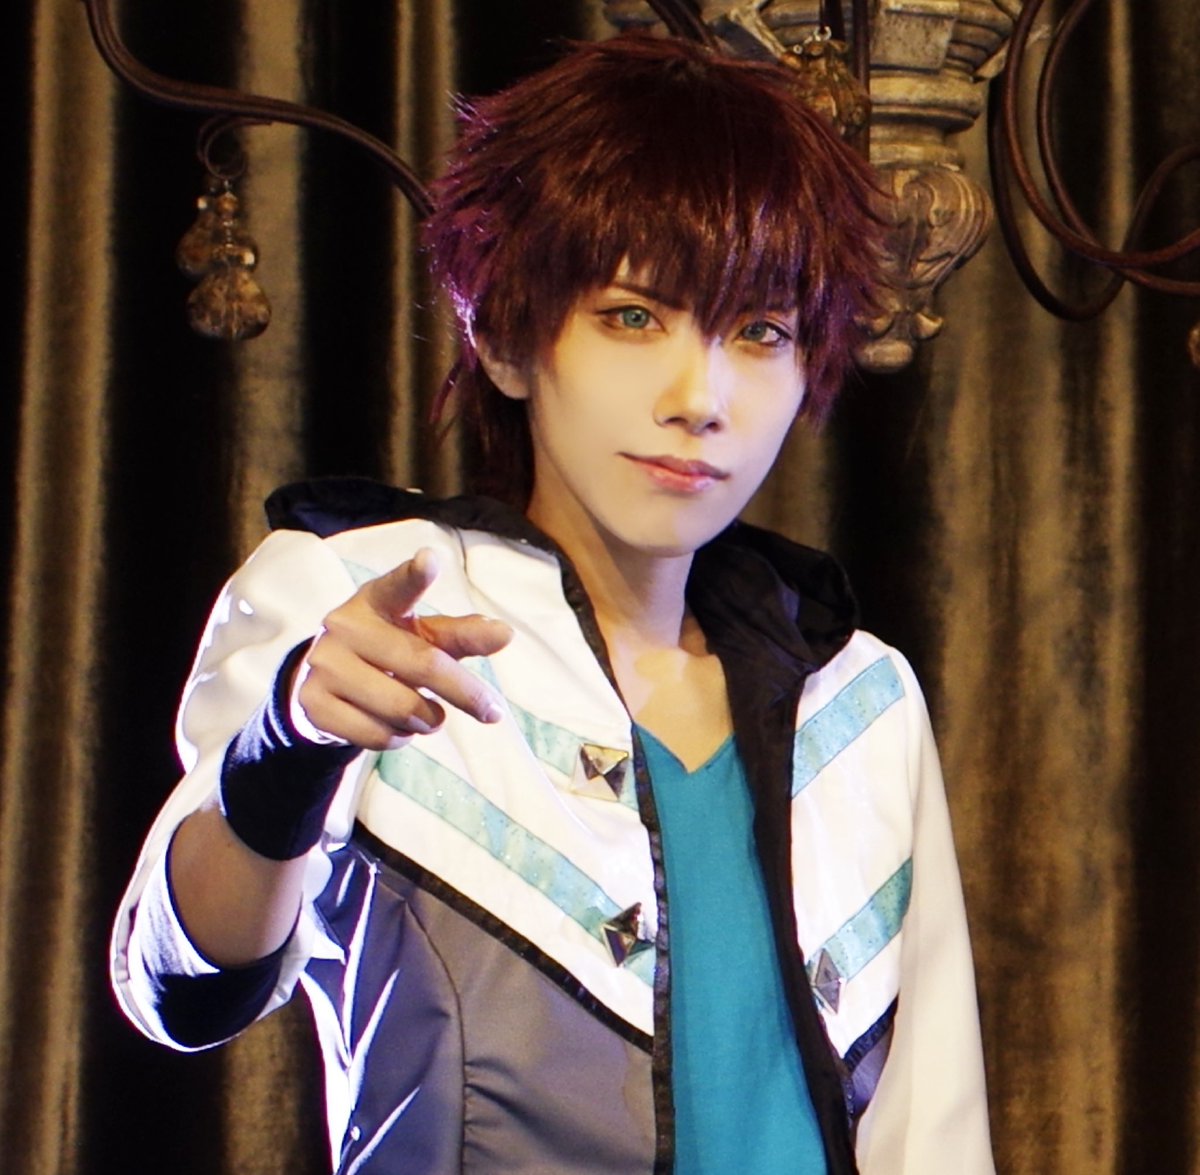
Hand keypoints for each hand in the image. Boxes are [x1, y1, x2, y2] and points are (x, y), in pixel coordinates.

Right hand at [295, 548, 512, 749]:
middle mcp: (345, 625)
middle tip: (492, 711)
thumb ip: (463, 635)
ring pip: (401, 709)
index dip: (415, 575)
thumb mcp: (425, 636)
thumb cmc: (391, 649)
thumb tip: (505, 634)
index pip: (398, 586)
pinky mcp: (314, 703)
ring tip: (428, 716)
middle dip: (465, 693)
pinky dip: (399, 738)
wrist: (330, 681)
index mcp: (377, 600)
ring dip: (428, 720)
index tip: (430, 559)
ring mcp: (325, 664)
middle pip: (423, 665)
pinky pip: (376, 734)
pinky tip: (396, 728)